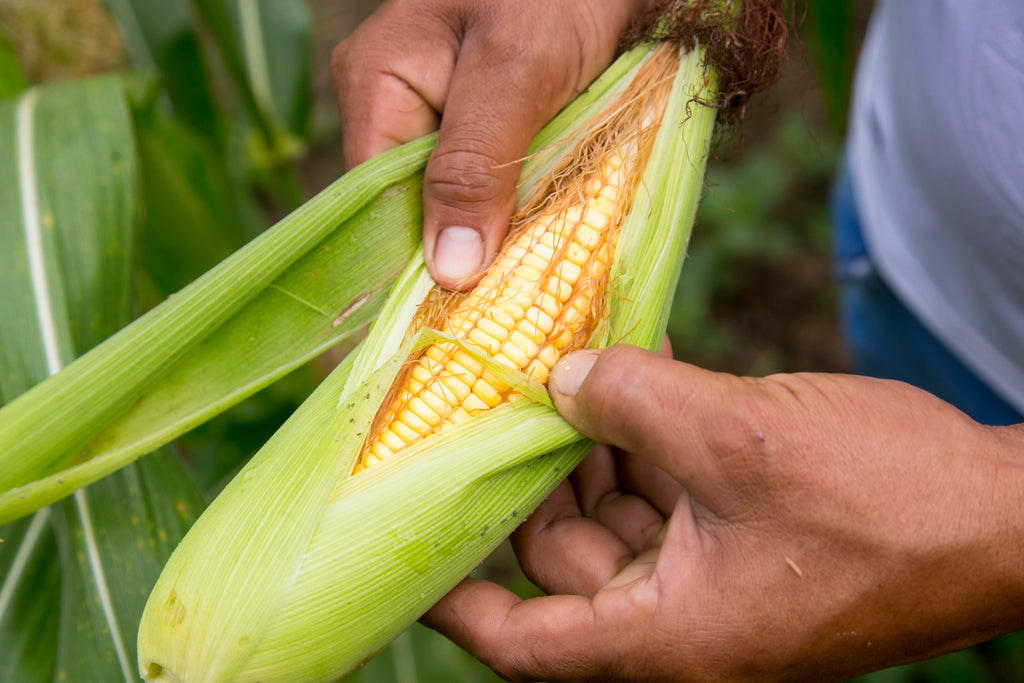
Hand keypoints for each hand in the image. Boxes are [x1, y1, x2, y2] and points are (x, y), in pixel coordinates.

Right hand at [331, 0, 648, 288]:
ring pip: (458, 201)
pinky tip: (549, 238)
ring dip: (500, 236)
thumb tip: (447, 270)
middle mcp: (397, 105)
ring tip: (534, 285)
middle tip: (509, 308)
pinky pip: (492, 182)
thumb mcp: (516, 70)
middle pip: (416, 207)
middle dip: (464, 254)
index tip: (459, 316)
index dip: (415, 262)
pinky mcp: (486, 122)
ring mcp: (442, 115)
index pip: (376, 202)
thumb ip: (475, 164)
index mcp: (377, 85)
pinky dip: (522, 208)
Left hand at [425, 345, 1023, 681]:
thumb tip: (559, 377)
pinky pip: (670, 494)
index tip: (408, 542)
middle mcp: (680, 622)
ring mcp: (715, 583)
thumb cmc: (887, 501)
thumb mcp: (737, 437)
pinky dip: (648, 438)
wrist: (1006, 516)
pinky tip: (636, 365)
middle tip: (504, 388)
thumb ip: (631, 402)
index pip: (522, 640)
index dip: (455, 599)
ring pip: (615, 518)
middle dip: (534, 469)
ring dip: (594, 441)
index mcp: (666, 635)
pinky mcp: (745, 544)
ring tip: (572, 359)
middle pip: (563, 555)